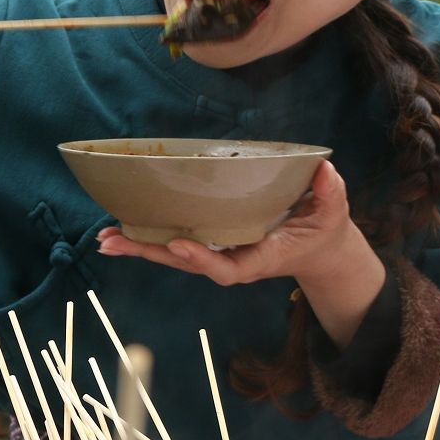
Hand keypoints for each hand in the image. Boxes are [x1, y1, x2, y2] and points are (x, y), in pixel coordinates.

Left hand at [96, 161, 367, 286]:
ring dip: (139, 245)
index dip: (203, 259)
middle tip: (113, 241)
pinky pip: (176, 241)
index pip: (228, 268)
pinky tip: (120, 228)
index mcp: (260, 258)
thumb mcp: (334, 211)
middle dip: (150, 252)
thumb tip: (324, 171)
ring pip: (174, 254)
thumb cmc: (322, 229)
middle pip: (186, 263)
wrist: (318, 248)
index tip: (182, 245)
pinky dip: (148, 236)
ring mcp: (219, 252)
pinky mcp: (211, 241)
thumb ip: (331, 193)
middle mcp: (233, 259)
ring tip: (105, 238)